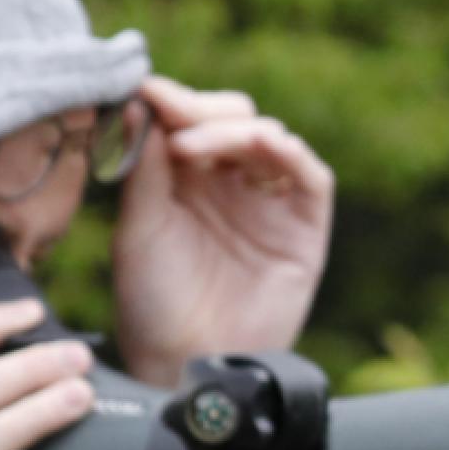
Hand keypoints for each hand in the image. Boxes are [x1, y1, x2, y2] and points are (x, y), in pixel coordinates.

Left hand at [111, 75, 335, 387]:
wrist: (187, 361)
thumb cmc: (154, 302)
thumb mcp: (139, 225)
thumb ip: (146, 165)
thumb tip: (140, 99)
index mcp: (186, 179)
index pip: (189, 120)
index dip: (171, 101)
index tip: (144, 88)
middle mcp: (230, 184)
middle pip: (232, 118)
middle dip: (201, 111)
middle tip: (169, 117)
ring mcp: (270, 203)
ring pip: (268, 137)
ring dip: (233, 129)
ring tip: (192, 147)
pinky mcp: (304, 227)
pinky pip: (309, 176)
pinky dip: (288, 152)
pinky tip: (259, 143)